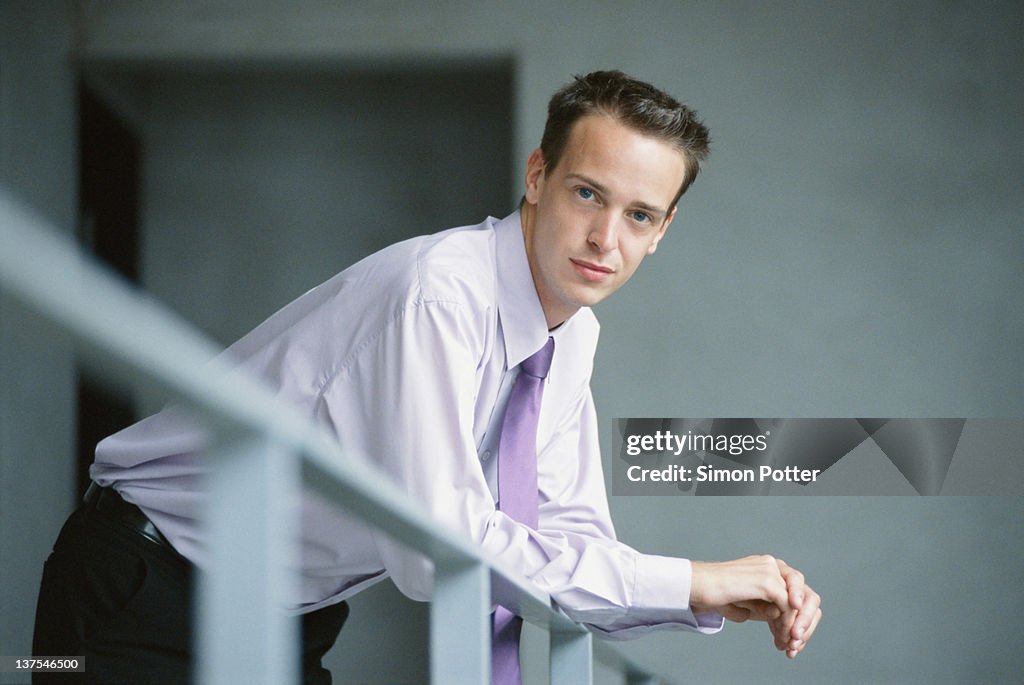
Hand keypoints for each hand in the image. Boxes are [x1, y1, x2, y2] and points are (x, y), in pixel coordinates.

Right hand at [690, 555, 820, 657]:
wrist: (699, 586)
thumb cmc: (717, 593)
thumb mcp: (749, 601)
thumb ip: (768, 606)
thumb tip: (783, 616)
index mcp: (768, 566)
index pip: (796, 590)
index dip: (797, 616)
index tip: (789, 637)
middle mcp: (772, 564)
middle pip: (805, 594)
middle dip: (804, 621)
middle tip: (794, 643)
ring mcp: (771, 570)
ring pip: (798, 603)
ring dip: (795, 626)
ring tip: (787, 643)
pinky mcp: (767, 581)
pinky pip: (787, 607)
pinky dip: (786, 625)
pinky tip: (779, 636)